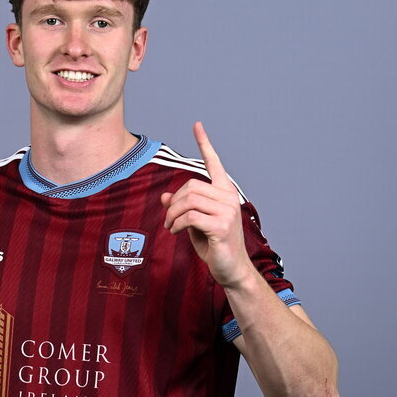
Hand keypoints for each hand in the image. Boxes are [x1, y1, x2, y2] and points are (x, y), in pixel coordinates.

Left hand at [160, 121, 253, 288]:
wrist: (231, 270)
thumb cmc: (214, 246)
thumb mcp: (194, 224)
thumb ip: (182, 208)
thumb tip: (164, 196)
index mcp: (225, 193)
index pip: (215, 164)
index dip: (205, 144)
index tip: (197, 125)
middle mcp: (229, 198)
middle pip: (191, 186)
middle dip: (173, 202)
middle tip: (167, 220)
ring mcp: (227, 211)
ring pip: (189, 201)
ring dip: (173, 215)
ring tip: (170, 227)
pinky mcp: (222, 226)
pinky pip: (191, 217)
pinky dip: (178, 224)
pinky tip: (176, 232)